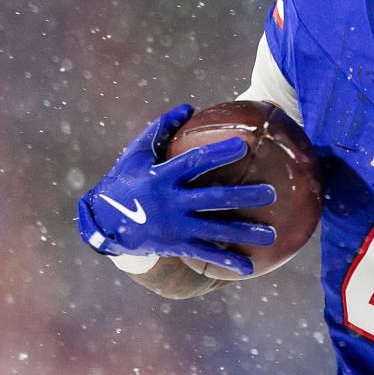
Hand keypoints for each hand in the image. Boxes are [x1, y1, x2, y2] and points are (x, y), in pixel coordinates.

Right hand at [75, 104, 277, 276]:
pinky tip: (249, 268)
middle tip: (271, 193)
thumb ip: (161, 129)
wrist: (102, 223)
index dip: (218, 153)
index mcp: (161, 177)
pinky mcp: (175, 245)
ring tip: (271, 235)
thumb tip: (189, 106)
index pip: (194, 162)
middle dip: (243, 196)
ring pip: (215, 229)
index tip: (243, 145)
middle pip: (213, 199)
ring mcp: (173, 226)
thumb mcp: (136, 154)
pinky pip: (205, 253)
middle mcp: (169, 202)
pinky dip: (227, 262)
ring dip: (244, 233)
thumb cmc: (125, 181)